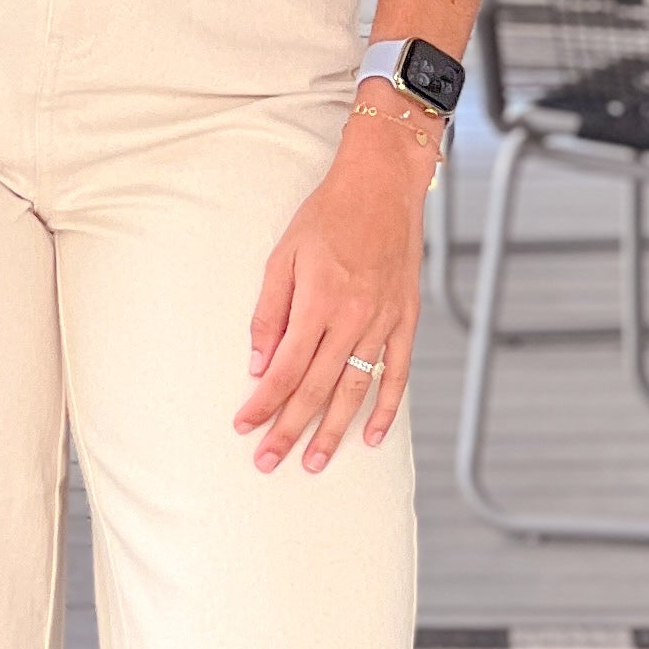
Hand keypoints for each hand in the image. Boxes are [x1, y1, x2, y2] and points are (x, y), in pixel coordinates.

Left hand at [236, 109, 433, 474]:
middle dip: (290, 430)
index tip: (243, 427)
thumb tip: (258, 364)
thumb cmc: (327, 216)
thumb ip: (270, 312)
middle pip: (316, 389)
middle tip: (268, 462)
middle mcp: (353, 319)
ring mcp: (383, 322)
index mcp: (318, 302)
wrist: (383, 186)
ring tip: (315, 463)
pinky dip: (386, 408)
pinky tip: (371, 436)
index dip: (262, 404)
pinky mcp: (405, 319)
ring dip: (334, 431)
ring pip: (355, 390)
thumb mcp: (284, 255)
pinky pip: (397, 373)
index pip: (284, 369)